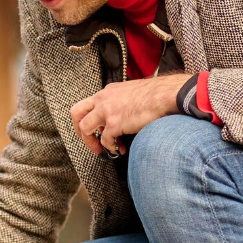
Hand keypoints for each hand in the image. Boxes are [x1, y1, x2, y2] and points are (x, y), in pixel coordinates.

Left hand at [70, 73, 185, 156]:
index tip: (95, 129)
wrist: (166, 94)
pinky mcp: (115, 123)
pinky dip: (110, 147)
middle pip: (76, 113)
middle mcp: (103, 99)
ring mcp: (107, 111)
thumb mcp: (131, 92)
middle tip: (87, 140)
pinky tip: (118, 150)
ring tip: (101, 150)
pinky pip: (105, 140)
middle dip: (78, 129)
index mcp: (107, 92)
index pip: (88, 104)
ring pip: (85, 128)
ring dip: (91, 142)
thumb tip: (120, 115)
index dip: (89, 118)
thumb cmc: (156, 94)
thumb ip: (120, 101)